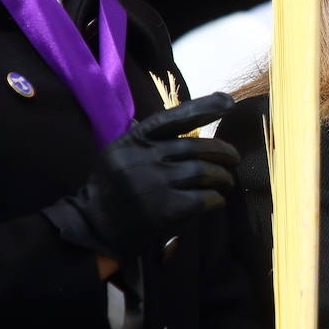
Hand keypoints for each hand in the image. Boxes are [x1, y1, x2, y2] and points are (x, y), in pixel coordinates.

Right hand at [68, 93, 238, 258]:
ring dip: (223, 177)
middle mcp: (145, 158)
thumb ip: (148, 136)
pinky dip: (216, 198)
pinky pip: (204, 198)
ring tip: (226, 182)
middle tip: (233, 159)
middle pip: (197, 147)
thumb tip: (187, 116)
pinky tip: (217, 200)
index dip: (204, 107)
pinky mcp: (166, 210)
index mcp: (135, 140)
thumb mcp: (119, 151)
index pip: (174, 118)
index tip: (228, 103)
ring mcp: (156, 184)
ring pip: (204, 172)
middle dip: (223, 152)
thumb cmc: (112, 186)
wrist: (95, 226)